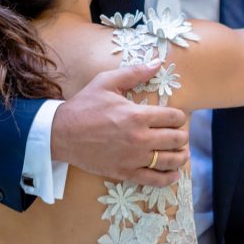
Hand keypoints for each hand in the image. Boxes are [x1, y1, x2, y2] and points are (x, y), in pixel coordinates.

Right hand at [50, 62, 188, 186]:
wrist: (62, 133)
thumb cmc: (84, 106)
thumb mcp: (106, 82)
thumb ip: (134, 72)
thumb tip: (157, 62)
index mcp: (137, 115)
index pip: (174, 118)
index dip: (180, 117)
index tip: (176, 117)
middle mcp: (139, 138)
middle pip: (176, 140)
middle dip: (182, 135)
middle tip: (178, 133)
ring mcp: (133, 158)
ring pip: (171, 161)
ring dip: (180, 155)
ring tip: (180, 151)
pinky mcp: (126, 173)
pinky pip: (155, 180)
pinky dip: (169, 177)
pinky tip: (173, 172)